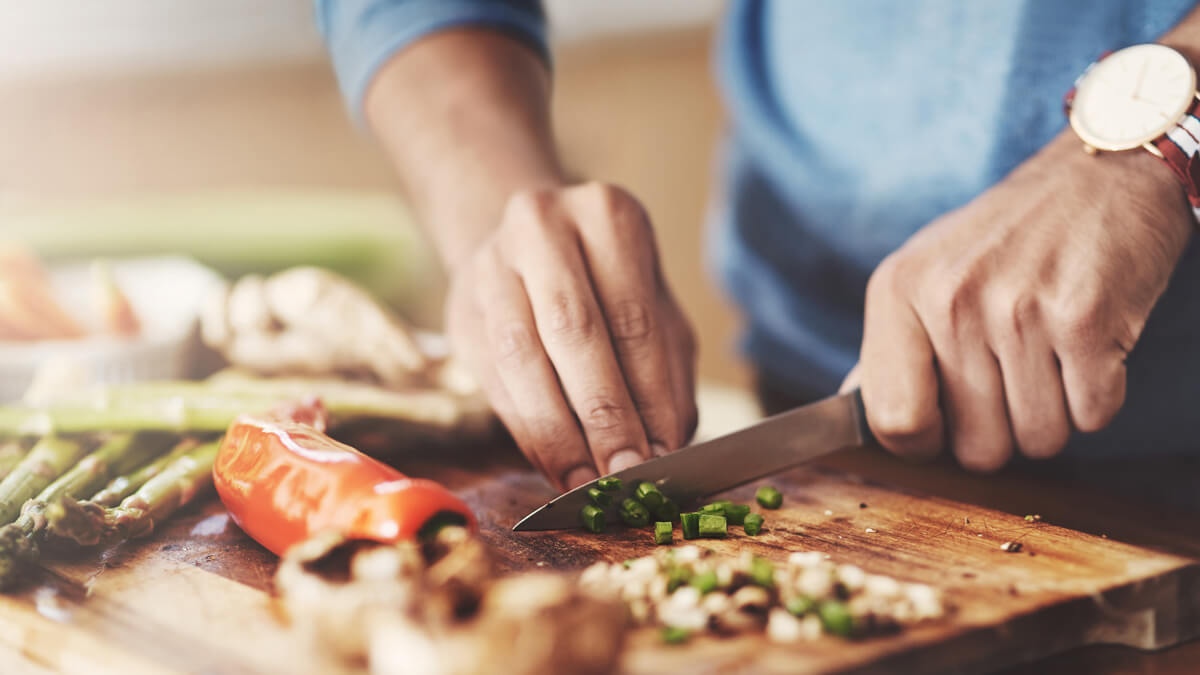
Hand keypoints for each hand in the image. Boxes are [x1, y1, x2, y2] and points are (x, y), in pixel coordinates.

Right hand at [446, 182, 697, 488]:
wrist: (528, 249)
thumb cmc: (609, 288)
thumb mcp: (655, 312)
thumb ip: (665, 375)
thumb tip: (665, 448)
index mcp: (607, 216)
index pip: (633, 318)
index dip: (647, 395)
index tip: (661, 455)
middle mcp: (542, 227)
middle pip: (573, 331)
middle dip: (602, 415)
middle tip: (624, 474)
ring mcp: (492, 265)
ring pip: (522, 357)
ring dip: (557, 431)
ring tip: (586, 481)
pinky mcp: (460, 310)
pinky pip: (493, 379)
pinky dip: (527, 430)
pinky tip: (554, 465)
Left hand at [846, 133, 1192, 469]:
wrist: (1100, 173)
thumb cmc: (1006, 237)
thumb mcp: (923, 273)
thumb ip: (889, 348)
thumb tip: (848, 411)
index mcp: (897, 290)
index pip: (893, 422)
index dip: (924, 443)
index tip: (946, 424)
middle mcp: (950, 299)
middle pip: (976, 448)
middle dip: (1002, 432)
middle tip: (1014, 377)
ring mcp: (1018, 309)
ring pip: (1039, 440)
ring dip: (1053, 415)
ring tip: (1051, 354)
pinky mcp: (1087, 319)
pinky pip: (1092, 416)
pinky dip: (1097, 397)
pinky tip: (1087, 346)